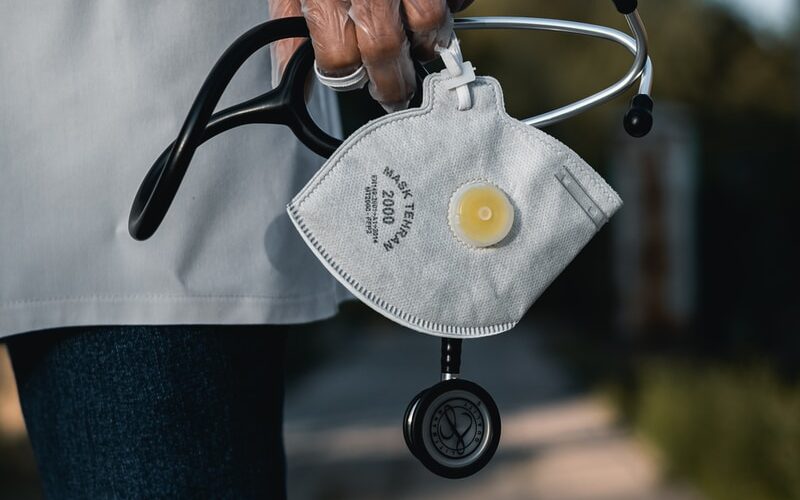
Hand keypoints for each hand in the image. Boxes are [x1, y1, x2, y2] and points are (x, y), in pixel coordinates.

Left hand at [270, 0, 473, 111]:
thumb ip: (288, 33)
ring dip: (426, 45)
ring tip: (416, 48)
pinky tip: (436, 6)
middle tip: (393, 94)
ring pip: (430, 26)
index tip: (352, 80)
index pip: (339, 59)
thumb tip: (289, 83)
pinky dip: (453, 7)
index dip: (345, 75)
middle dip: (392, 80)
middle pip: (386, 51)